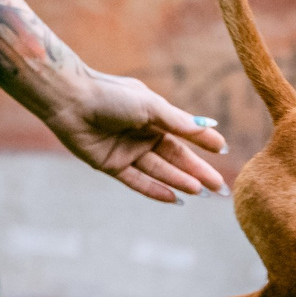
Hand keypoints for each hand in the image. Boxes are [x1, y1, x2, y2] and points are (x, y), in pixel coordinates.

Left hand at [38, 70, 230, 203]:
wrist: (71, 101)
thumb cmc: (111, 96)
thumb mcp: (150, 107)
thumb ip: (178, 122)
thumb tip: (209, 127)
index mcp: (153, 115)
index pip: (184, 133)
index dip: (203, 142)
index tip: (223, 150)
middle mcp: (142, 134)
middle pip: (176, 157)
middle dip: (198, 170)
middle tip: (220, 186)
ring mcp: (127, 151)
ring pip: (160, 170)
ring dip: (181, 181)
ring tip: (203, 190)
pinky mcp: (111, 165)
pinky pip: (137, 182)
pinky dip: (155, 190)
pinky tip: (175, 199)